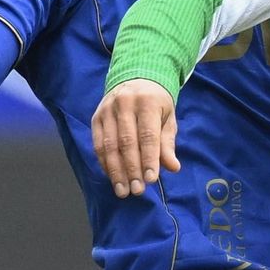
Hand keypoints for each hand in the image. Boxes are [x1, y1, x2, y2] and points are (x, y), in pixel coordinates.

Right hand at [91, 78, 181, 197]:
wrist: (135, 78)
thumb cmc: (156, 103)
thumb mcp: (168, 118)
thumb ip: (167, 143)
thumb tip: (173, 167)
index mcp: (147, 102)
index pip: (148, 135)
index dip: (149, 159)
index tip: (151, 180)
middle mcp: (124, 103)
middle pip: (127, 142)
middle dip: (132, 169)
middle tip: (137, 190)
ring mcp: (107, 110)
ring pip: (109, 145)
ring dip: (116, 171)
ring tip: (123, 190)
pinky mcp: (96, 117)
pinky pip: (98, 144)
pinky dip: (105, 163)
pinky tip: (113, 177)